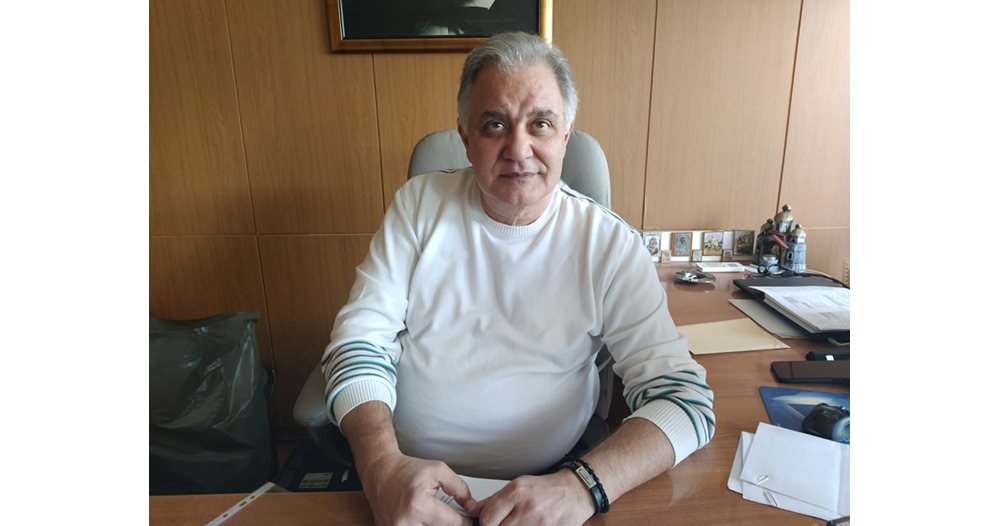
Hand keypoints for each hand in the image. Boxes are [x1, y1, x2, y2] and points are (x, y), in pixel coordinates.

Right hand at [356, 451, 475, 525]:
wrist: (380, 472)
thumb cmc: (406, 470)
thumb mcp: (438, 470)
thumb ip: (459, 488)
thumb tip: (471, 506)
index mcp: (418, 505)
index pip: (452, 523)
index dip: (463, 520)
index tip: (466, 518)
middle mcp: (405, 522)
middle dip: (447, 523)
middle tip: (445, 513)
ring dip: (433, 525)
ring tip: (431, 514)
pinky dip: (421, 525)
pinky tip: (422, 518)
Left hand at [469, 469, 594, 525]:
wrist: (575, 492)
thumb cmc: (546, 489)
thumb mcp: (518, 486)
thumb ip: (493, 500)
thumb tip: (471, 510)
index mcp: (517, 492)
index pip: (487, 518)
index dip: (485, 524)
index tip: (489, 523)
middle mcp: (528, 508)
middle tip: (506, 523)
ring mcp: (540, 524)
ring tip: (518, 524)